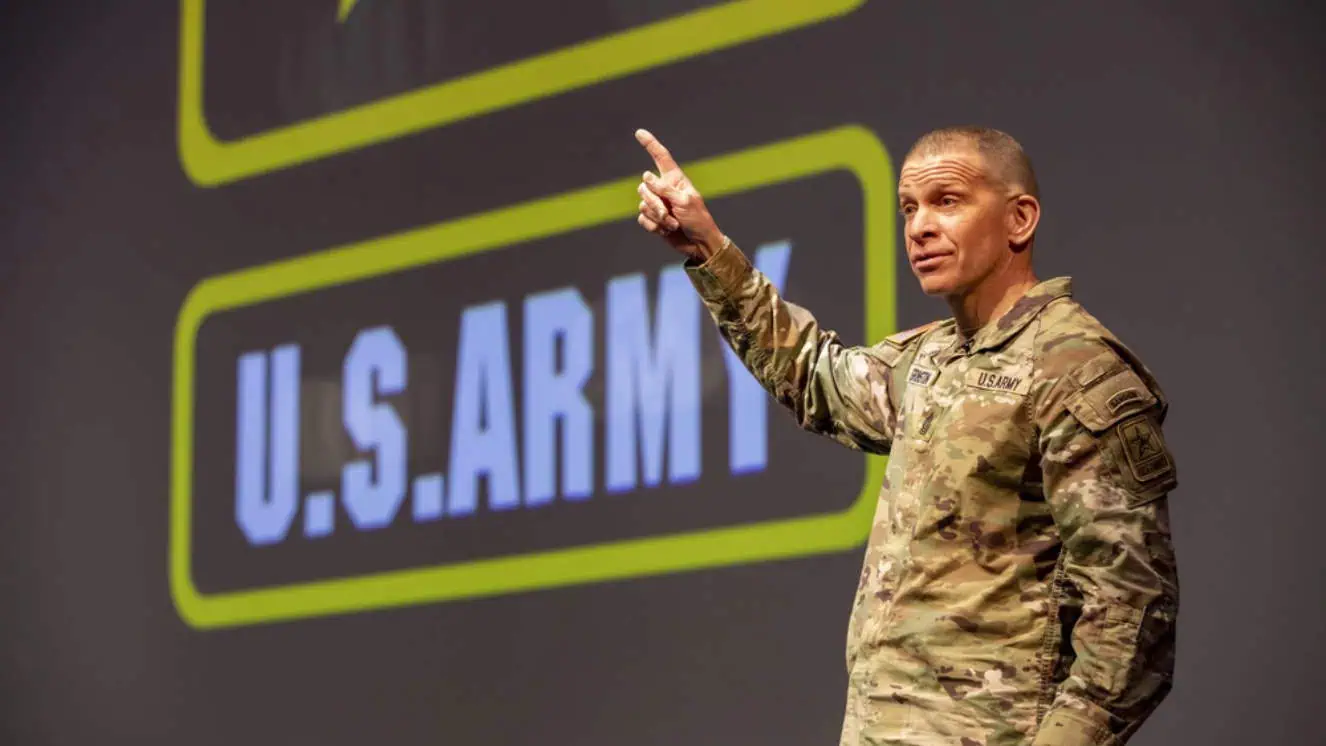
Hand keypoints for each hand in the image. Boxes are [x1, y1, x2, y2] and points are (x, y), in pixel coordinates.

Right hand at [634, 129, 725, 261]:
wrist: (699, 244)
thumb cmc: (698, 220)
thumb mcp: (684, 201)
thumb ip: (664, 188)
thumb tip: (646, 176)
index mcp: (675, 180)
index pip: (661, 157)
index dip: (650, 144)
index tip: (639, 133)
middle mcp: (664, 190)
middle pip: (644, 187)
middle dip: (654, 203)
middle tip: (669, 214)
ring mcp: (658, 204)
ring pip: (642, 204)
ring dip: (657, 218)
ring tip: (673, 224)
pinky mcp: (653, 219)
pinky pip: (642, 219)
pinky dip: (654, 227)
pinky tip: (665, 231)